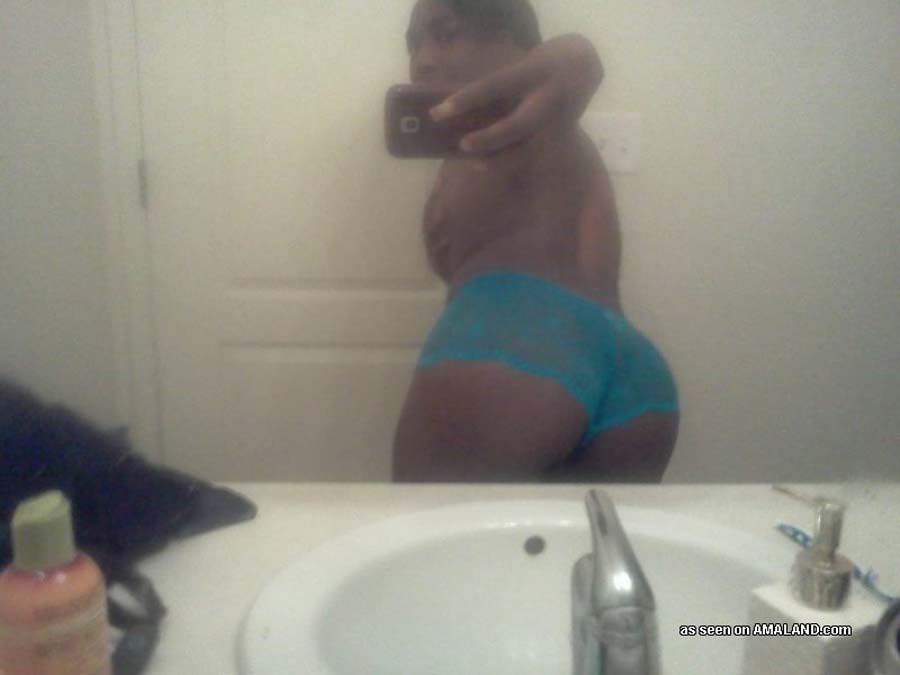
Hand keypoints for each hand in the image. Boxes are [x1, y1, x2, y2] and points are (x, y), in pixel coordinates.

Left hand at [429, 34, 603, 155]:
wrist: (583, 68)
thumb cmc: (539, 68)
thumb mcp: (520, 68)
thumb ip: (498, 90)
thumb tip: (460, 113)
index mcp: (531, 72)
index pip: (492, 87)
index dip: (463, 100)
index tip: (436, 113)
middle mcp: (545, 99)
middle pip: (514, 126)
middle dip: (487, 140)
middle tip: (462, 146)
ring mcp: (556, 122)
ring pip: (524, 148)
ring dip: (496, 158)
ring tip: (471, 162)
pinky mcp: (560, 139)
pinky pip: (529, 155)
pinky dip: (508, 161)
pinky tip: (488, 165)